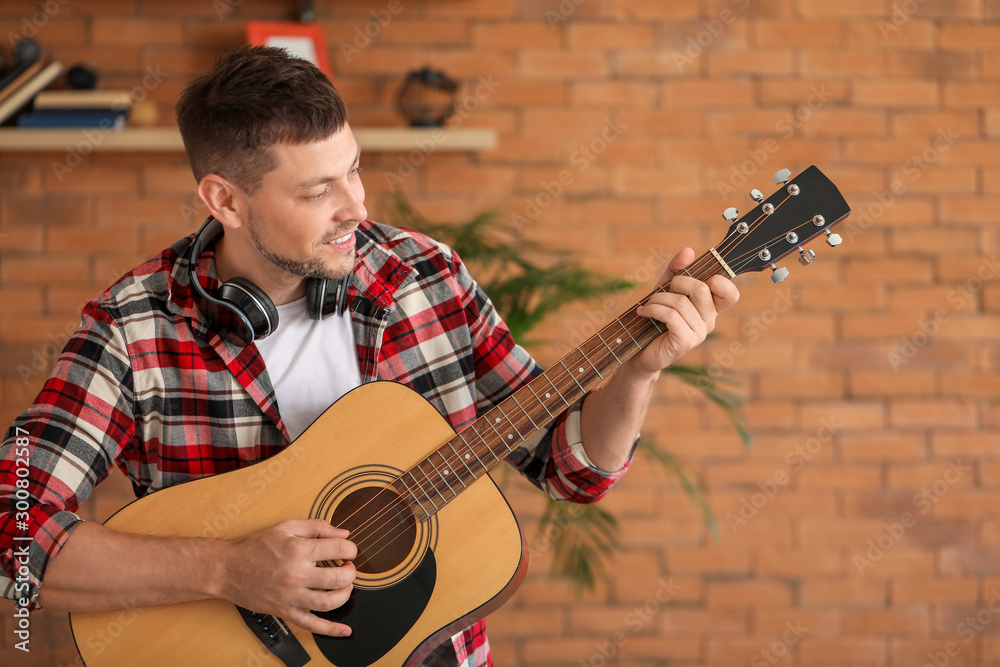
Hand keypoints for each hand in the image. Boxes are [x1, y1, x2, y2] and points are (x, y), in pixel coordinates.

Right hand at [218, 518, 356, 635]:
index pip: (339, 550)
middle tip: (347, 567)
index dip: (350, 549)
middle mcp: (297, 575)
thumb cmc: (256, 547)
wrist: (227, 569)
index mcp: (299, 550)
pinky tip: (344, 630)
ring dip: (346, 594)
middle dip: (351, 572)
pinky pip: (311, 625)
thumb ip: (316, 526)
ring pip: (330, 603)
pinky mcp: (285, 611)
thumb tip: (343, 533)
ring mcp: (291, 596)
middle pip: (339, 578)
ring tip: (344, 586)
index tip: (348, 550)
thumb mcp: (286, 527)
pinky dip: (331, 630)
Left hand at [628, 247, 739, 374]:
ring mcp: (700, 333)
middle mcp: (710, 321)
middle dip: (678, 282)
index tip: (695, 277)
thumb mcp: (665, 289)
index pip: (731, 293)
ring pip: (681, 302)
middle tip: (664, 290)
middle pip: (702, 288)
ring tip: (648, 304)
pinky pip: (672, 316)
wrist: (640, 351)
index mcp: (710, 308)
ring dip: (658, 298)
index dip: (718, 280)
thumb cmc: (655, 318)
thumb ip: (677, 270)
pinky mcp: (686, 342)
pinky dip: (654, 309)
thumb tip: (688, 251)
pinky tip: (644, 312)